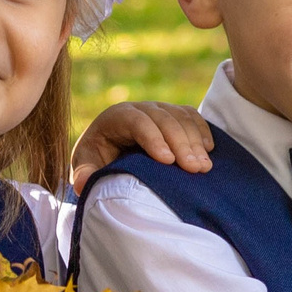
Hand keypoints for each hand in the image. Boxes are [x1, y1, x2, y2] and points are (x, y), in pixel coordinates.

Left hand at [71, 101, 214, 190]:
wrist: (111, 147)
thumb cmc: (99, 158)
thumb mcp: (86, 165)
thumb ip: (84, 173)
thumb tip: (82, 183)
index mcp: (116, 116)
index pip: (137, 121)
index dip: (153, 139)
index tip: (168, 161)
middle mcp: (140, 108)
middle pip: (164, 119)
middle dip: (181, 143)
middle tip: (194, 169)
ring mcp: (160, 109)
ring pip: (181, 117)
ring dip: (195, 141)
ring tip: (204, 167)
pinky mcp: (175, 115)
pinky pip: (192, 117)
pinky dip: (202, 131)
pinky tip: (209, 150)